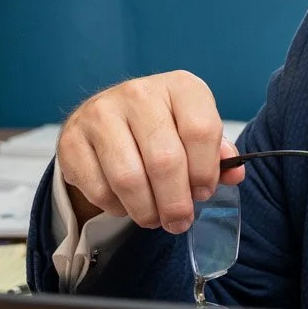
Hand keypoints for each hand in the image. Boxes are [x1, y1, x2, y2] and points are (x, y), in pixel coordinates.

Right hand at [56, 71, 245, 232]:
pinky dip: (116, 208)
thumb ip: (217, 154)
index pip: (201, 130)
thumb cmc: (162, 129)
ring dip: (146, 210)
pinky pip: (100, 189)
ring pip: (129, 178)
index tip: (203, 192)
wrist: (105, 120)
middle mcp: (139, 93)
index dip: (206, 171)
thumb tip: (235, 174)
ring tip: (154, 218)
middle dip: (176, 202)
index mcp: (180, 87)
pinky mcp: (72, 139)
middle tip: (179, 221)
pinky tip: (125, 203)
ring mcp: (101, 113)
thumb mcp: (194, 132)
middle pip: (165, 160)